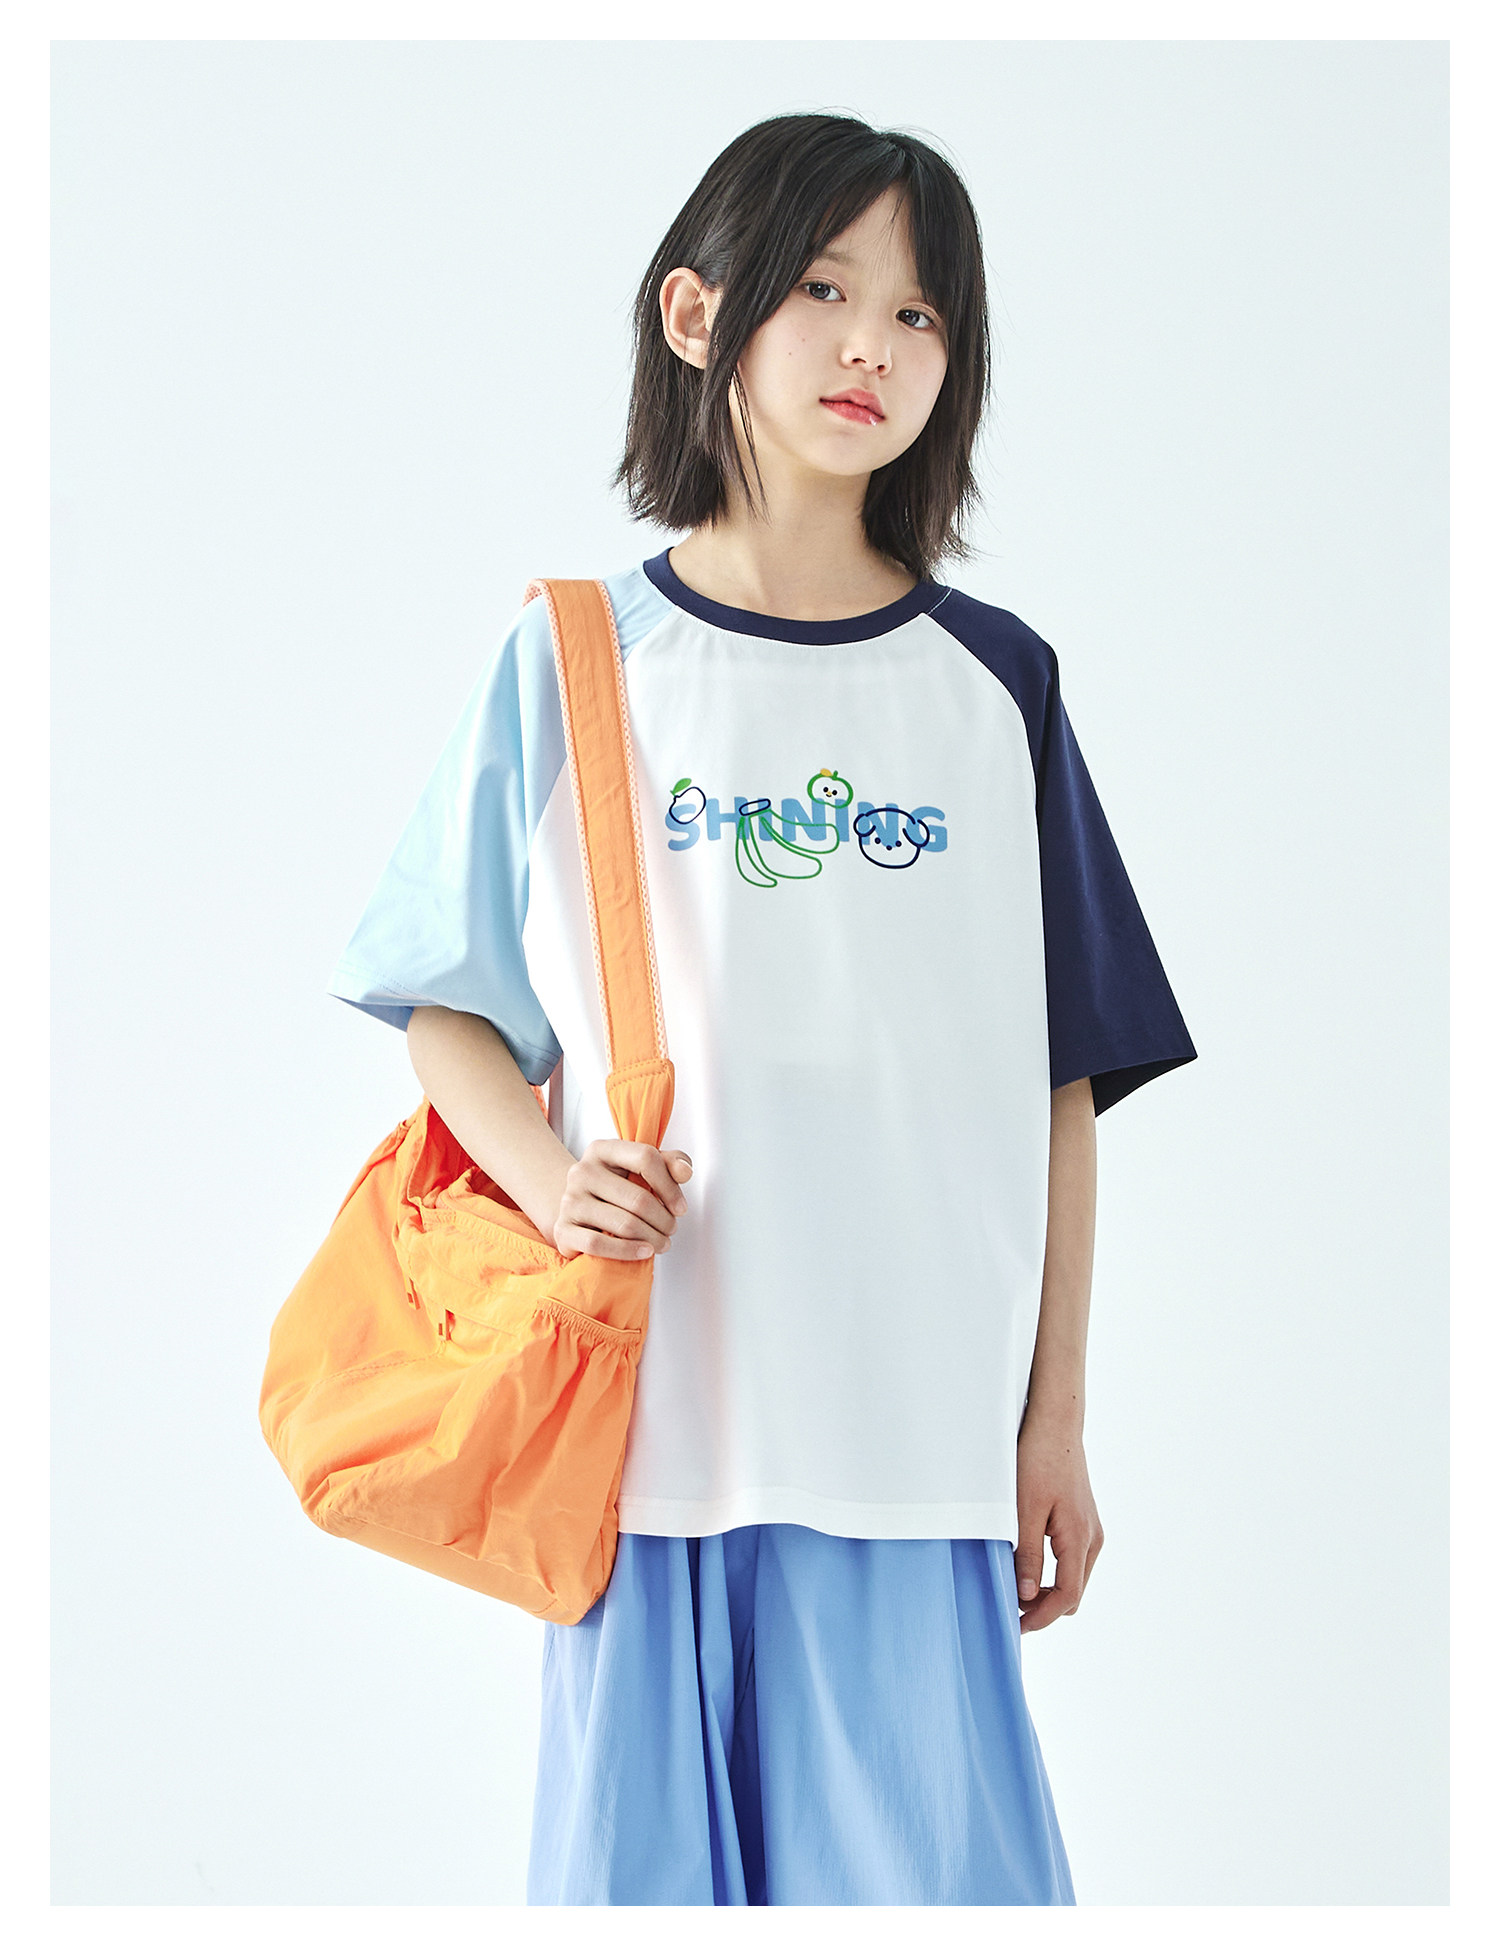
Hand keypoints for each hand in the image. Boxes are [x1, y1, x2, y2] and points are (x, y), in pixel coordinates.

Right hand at [552, 1140, 692, 1261]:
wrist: (577, 1211)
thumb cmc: (615, 1189)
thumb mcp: (640, 1169)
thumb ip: (669, 1163)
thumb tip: (684, 1171)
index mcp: (601, 1150)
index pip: (645, 1158)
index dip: (670, 1186)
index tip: (680, 1207)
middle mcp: (582, 1171)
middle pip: (638, 1199)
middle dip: (664, 1220)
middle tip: (671, 1229)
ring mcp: (570, 1201)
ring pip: (624, 1224)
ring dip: (652, 1238)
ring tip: (661, 1242)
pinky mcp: (563, 1230)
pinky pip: (599, 1245)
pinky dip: (628, 1252)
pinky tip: (644, 1251)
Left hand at [1014, 1412, 1103, 1632]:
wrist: (1055, 1426)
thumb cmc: (1037, 1461)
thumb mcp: (1024, 1510)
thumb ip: (1026, 1555)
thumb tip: (1025, 1596)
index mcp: (1079, 1539)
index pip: (1067, 1597)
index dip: (1041, 1617)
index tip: (1016, 1627)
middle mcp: (1092, 1538)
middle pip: (1073, 1593)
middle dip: (1044, 1608)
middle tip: (1011, 1610)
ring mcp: (1091, 1530)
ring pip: (1074, 1579)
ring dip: (1048, 1591)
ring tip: (1015, 1589)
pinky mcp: (1084, 1522)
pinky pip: (1072, 1561)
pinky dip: (1053, 1574)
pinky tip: (1028, 1567)